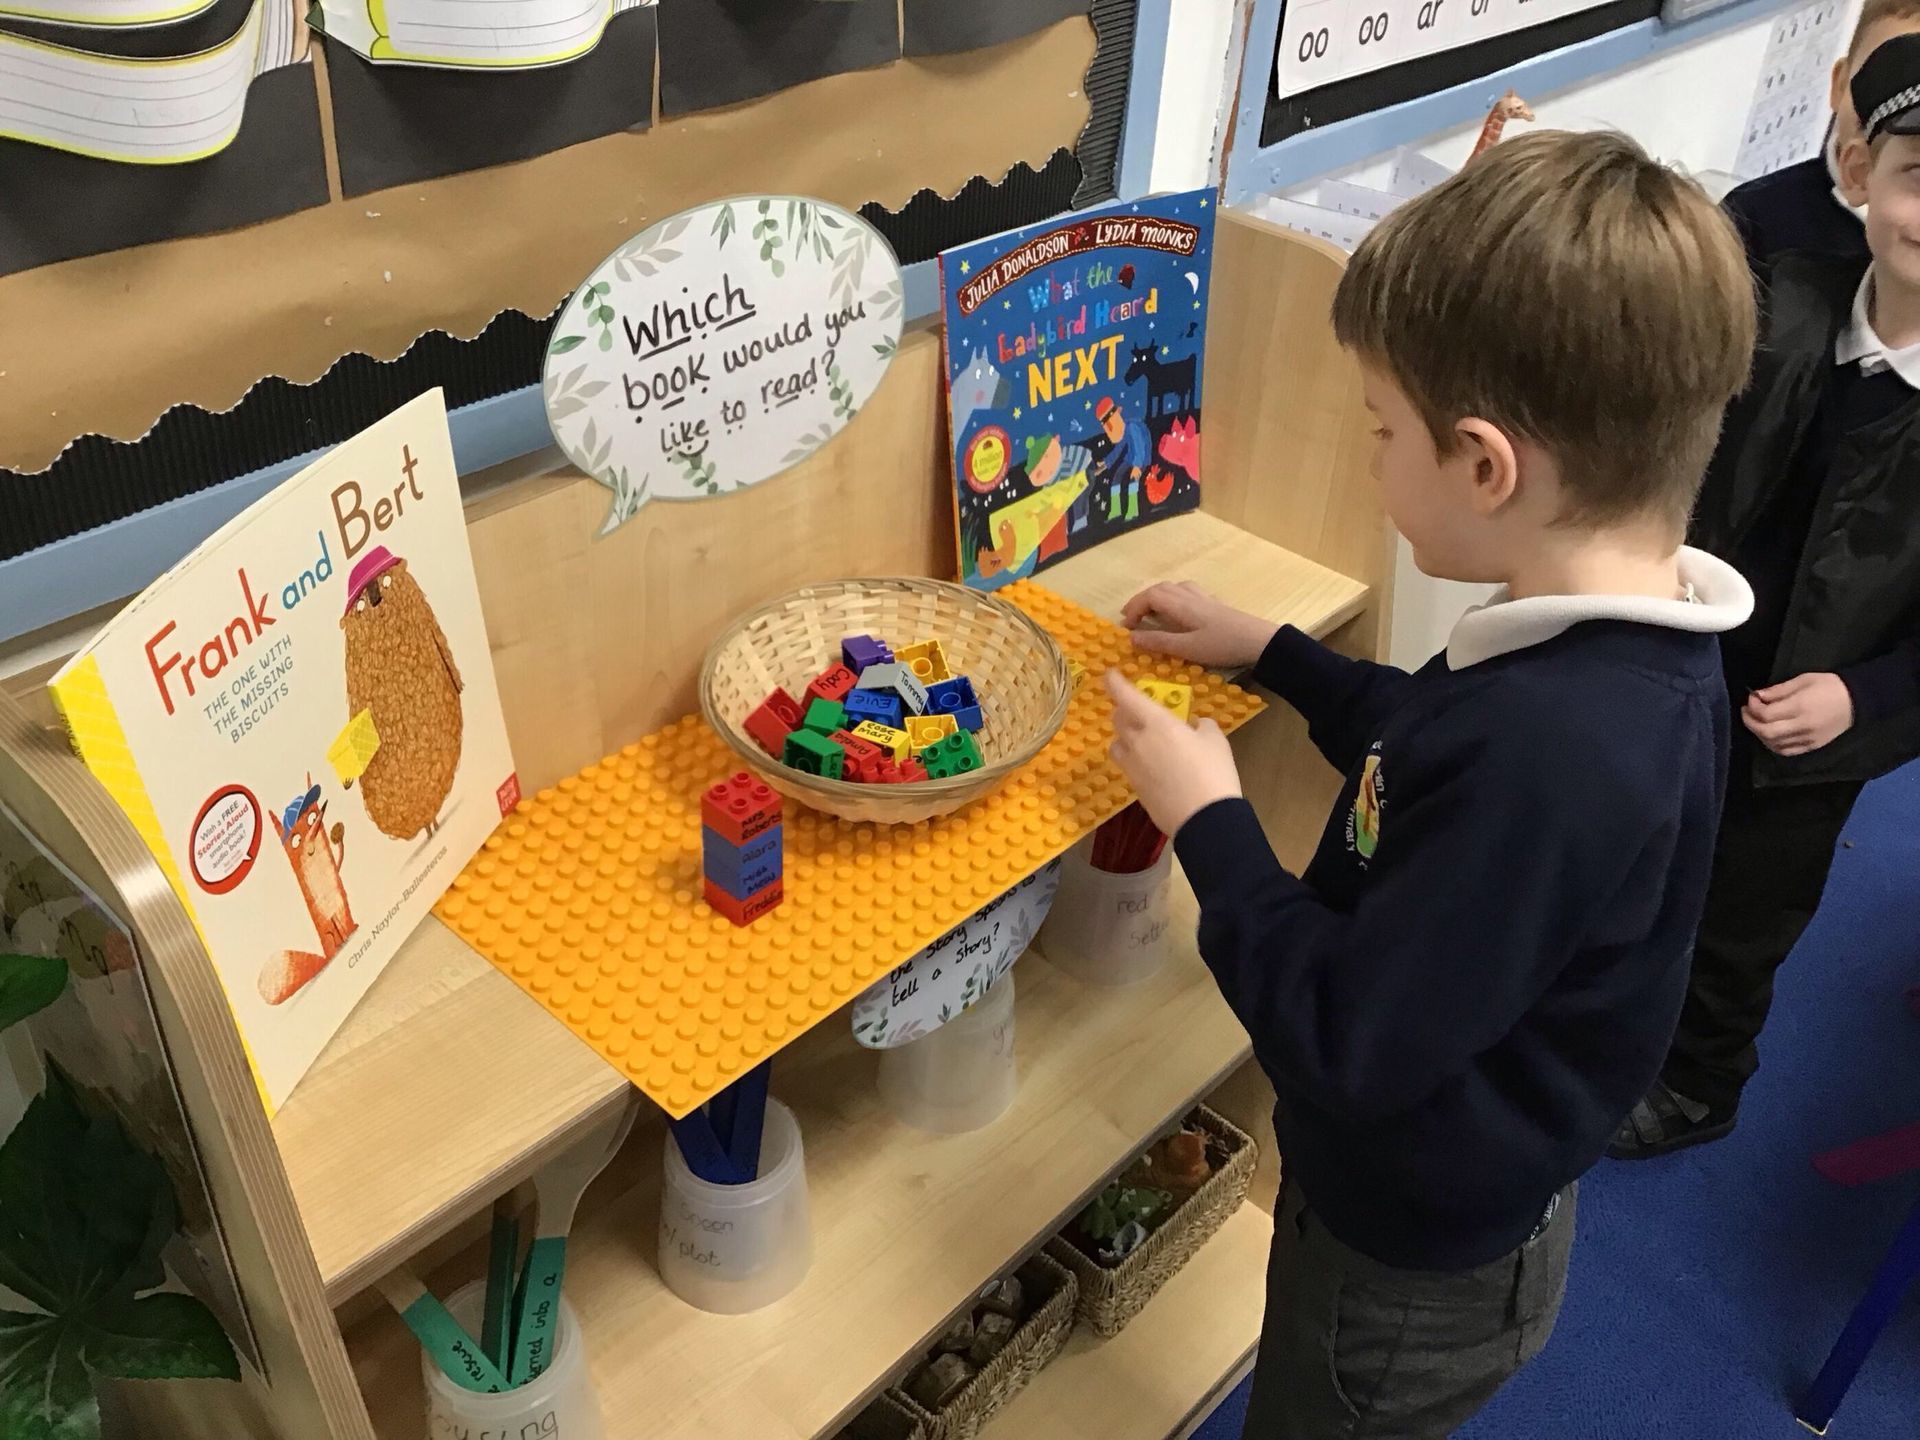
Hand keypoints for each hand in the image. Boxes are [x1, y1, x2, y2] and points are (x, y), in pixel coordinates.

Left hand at [1105, 669, 1242, 833]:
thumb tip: (1194, 724)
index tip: (1109, 674)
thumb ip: (1202, 726)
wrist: (1204, 818)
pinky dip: (1133, 758)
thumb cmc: (1213, 772)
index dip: (1114, 683)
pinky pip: (1126, 765)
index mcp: (1156, 723)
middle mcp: (1137, 742)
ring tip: (1142, 738)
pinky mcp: (1134, 787)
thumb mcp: (1216, 740)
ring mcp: (1132, 767)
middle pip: (1117, 719)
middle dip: (1123, 709)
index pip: (1126, 696)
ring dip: (1124, 736)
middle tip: (1136, 708)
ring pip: (1117, 743)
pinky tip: (1151, 764)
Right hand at [1120, 581, 1278, 668]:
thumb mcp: (1187, 648)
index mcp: (1181, 605)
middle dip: (1142, 601)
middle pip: (1160, 589)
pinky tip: (1178, 612)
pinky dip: (1173, 598)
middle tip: (1132, 619)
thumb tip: (1131, 637)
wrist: (1259, 641)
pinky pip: (1186, 592)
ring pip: (1174, 588)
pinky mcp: (1214, 604)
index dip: (1134, 608)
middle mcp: (1190, 596)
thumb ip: (1159, 642)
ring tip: (1151, 614)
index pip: (1149, 596)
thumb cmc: (1222, 645)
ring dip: (1157, 597)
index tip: (1126, 627)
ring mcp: (1203, 598)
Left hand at [1743, 672, 1854, 755]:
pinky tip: (1769, 735)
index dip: (1753, 707)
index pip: (1766, 714)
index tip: (1751, 698)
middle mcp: (1802, 726)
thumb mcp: (1803, 680)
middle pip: (1766, 732)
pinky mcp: (1813, 746)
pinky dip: (1772, 745)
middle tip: (1747, 711)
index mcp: (1800, 707)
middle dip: (1750, 722)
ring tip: (1757, 722)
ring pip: (1773, 744)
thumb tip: (1757, 696)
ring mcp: (1808, 739)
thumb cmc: (1829, 686)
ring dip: (1759, 734)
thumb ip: (1778, 690)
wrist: (1858, 700)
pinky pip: (1786, 751)